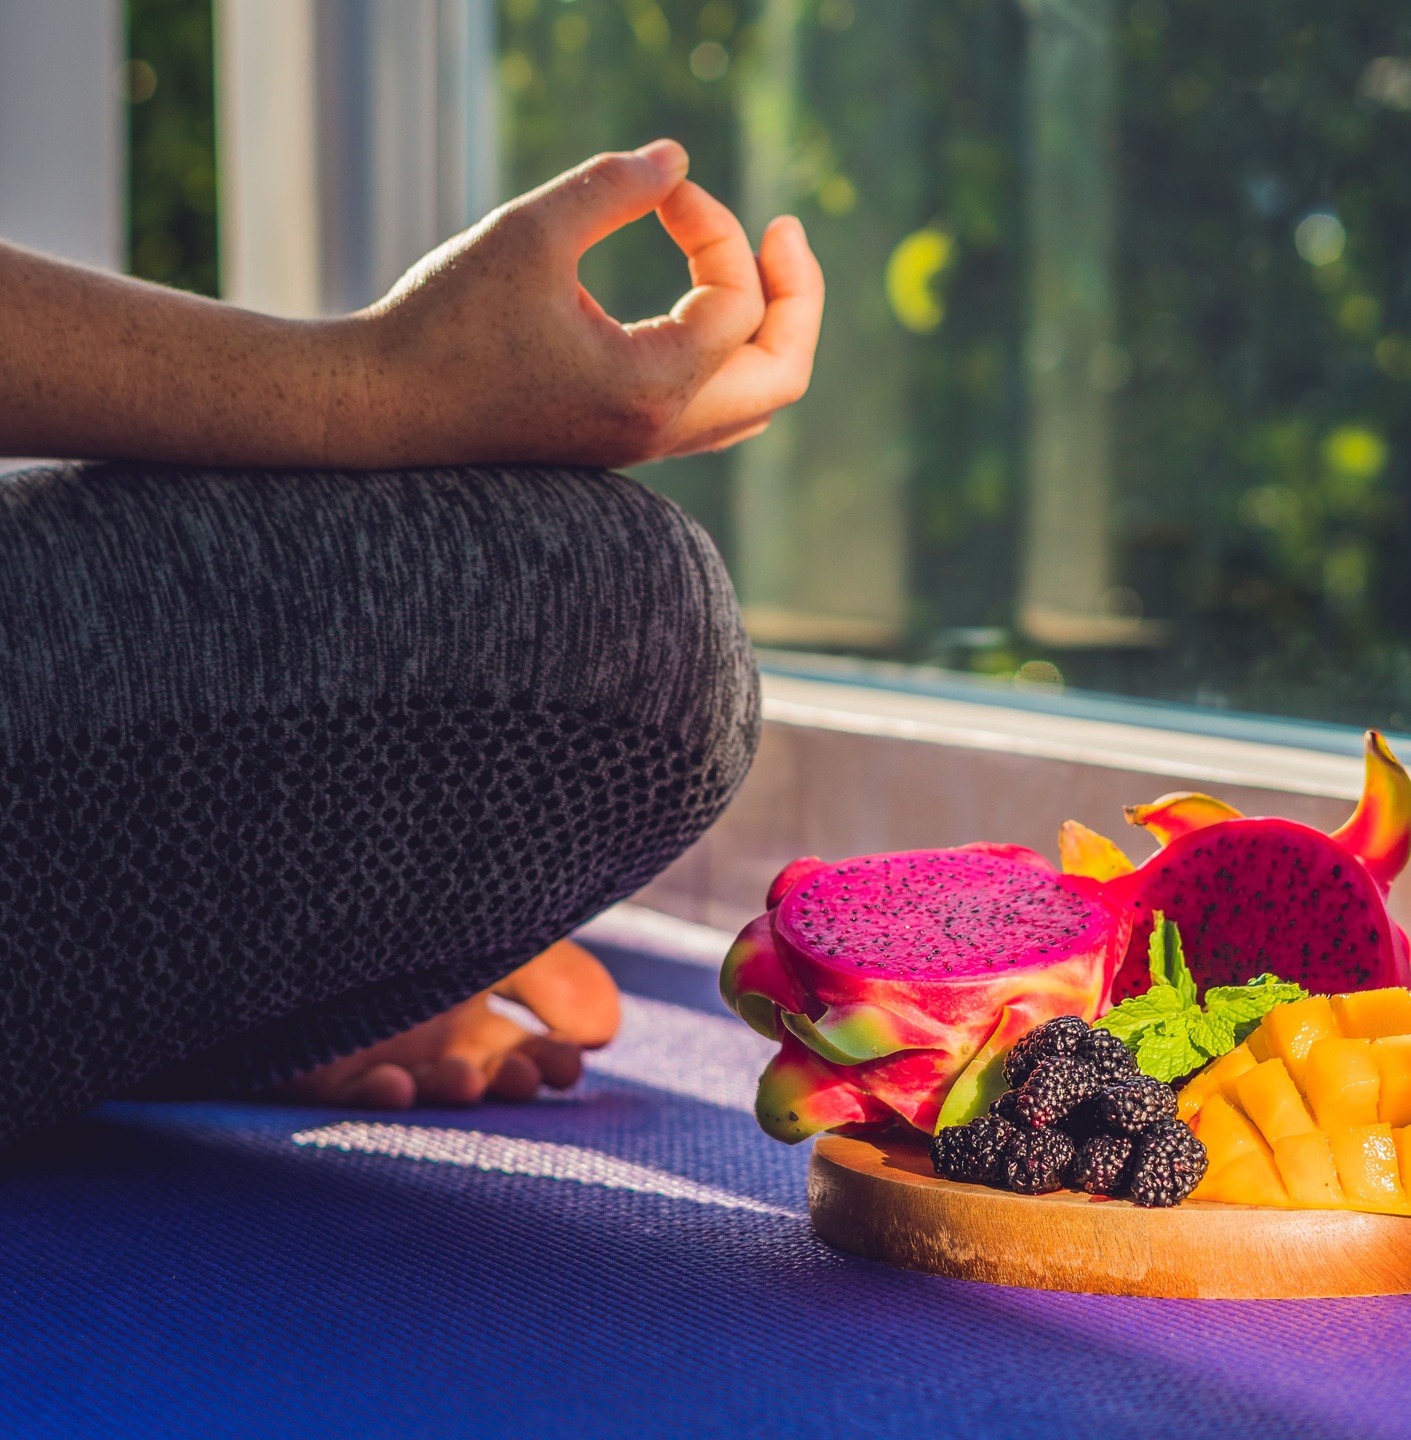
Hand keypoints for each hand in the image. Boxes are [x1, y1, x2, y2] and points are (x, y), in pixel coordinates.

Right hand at [346, 140, 824, 467]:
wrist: (380, 408)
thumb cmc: (443, 324)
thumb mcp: (529, 234)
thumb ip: (612, 186)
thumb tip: (676, 158)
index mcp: (650, 387)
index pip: (737, 303)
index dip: (717, 228)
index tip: (665, 193)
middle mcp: (659, 430)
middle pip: (783, 376)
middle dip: (797, 297)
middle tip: (785, 231)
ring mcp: (642, 443)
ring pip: (752, 401)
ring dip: (767, 330)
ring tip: (762, 263)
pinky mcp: (618, 438)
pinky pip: (711, 410)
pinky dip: (728, 355)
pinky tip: (704, 307)